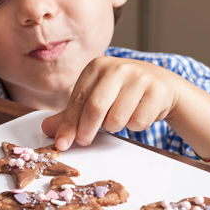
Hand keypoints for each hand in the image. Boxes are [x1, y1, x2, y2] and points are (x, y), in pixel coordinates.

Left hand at [42, 56, 180, 150]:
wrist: (161, 84)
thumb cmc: (122, 91)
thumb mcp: (96, 96)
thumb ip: (72, 113)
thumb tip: (47, 129)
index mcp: (97, 66)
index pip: (78, 99)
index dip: (68, 124)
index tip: (62, 143)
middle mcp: (117, 67)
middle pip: (95, 107)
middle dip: (87, 130)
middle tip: (84, 141)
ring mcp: (139, 77)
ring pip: (117, 119)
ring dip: (116, 126)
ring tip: (122, 114)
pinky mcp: (157, 91)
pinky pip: (139, 122)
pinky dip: (136, 125)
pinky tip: (139, 112)